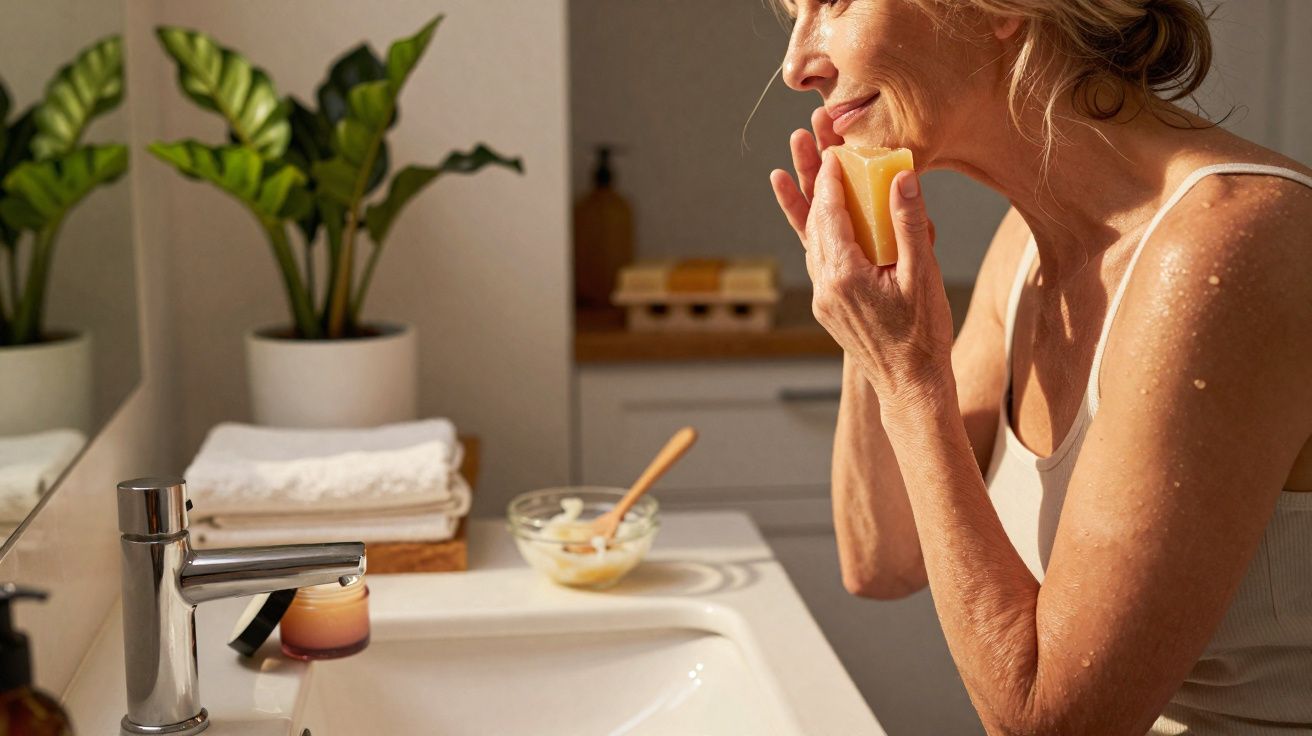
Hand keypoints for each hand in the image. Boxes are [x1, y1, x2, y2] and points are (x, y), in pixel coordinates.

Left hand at [769, 109, 954, 412]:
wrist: (910, 387)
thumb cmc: (923, 336)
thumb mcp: (923, 277)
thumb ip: (910, 225)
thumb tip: (902, 176)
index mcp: (845, 275)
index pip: (829, 213)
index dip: (828, 175)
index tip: (831, 143)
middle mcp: (825, 284)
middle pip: (812, 218)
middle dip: (808, 174)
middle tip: (802, 133)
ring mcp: (824, 295)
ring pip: (809, 237)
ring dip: (804, 199)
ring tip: (789, 162)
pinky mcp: (830, 302)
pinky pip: (817, 256)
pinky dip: (811, 229)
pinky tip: (808, 210)